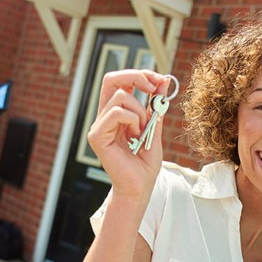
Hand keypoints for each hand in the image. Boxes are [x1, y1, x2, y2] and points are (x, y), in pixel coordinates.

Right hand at [88, 69, 172, 197]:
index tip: (159, 80)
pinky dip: (132, 120)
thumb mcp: (154, 128)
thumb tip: (164, 81)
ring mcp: (98, 126)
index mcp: (115, 113)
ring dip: (139, 111)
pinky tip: (135, 136)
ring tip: (141, 131)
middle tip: (154, 87)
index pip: (119, 81)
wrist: (140, 187)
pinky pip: (116, 112)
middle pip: (111, 78)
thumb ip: (156, 106)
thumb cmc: (145, 163)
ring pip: (120, 96)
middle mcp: (103, 117)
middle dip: (136, 76)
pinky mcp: (97, 136)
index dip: (139, 74)